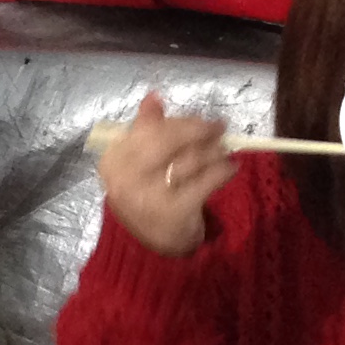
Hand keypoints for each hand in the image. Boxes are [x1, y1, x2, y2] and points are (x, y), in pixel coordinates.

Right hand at [98, 92, 235, 256]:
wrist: (149, 248)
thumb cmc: (146, 198)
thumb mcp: (137, 165)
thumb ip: (143, 130)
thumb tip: (153, 96)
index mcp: (113, 161)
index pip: (149, 129)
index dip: (179, 122)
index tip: (199, 121)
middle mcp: (126, 178)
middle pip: (169, 140)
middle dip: (199, 130)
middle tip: (219, 126)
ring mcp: (149, 197)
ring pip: (191, 159)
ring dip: (214, 151)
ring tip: (225, 149)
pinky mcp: (174, 212)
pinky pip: (206, 181)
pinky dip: (223, 171)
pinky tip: (231, 168)